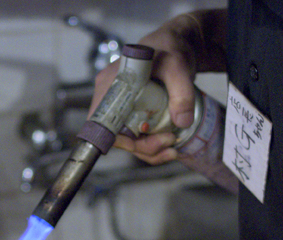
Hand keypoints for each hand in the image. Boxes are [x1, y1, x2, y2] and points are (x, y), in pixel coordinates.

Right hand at [88, 10, 226, 165]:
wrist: (177, 46)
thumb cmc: (170, 49)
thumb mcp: (178, 67)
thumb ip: (181, 93)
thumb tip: (181, 122)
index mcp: (110, 85)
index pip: (101, 121)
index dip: (117, 138)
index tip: (142, 141)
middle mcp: (110, 99)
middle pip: (116, 136)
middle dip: (143, 146)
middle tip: (169, 142)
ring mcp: (122, 108)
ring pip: (128, 140)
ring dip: (150, 150)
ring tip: (173, 146)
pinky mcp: (134, 114)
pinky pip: (137, 136)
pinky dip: (152, 145)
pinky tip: (169, 144)